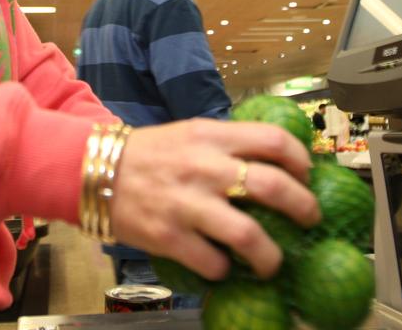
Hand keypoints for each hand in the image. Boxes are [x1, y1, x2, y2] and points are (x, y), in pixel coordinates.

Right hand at [108, 118, 320, 280]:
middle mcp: (205, 167)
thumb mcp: (190, 132)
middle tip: (309, 219)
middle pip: (274, 187)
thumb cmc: (148, 153)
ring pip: (249, 236)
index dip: (301, 161)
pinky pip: (212, 262)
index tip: (307, 176)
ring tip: (272, 262)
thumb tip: (272, 161)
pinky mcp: (169, 237)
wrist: (93, 171)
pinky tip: (222, 267)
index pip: (274, 140)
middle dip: (304, 208)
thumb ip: (227, 144)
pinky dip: (224, 270)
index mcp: (212, 136)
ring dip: (270, 256)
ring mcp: (188, 204)